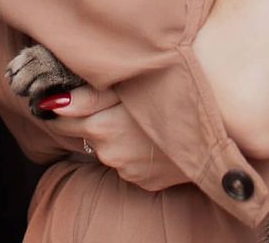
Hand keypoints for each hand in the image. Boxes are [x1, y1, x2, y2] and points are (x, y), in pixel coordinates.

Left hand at [38, 85, 186, 189]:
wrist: (215, 132)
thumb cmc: (174, 97)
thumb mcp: (132, 88)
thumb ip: (90, 96)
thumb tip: (53, 103)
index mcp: (102, 127)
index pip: (64, 118)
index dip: (61, 105)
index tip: (59, 94)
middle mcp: (109, 153)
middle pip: (87, 131)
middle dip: (92, 115)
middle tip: (112, 97)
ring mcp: (127, 170)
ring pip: (108, 145)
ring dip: (113, 131)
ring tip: (136, 114)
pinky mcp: (143, 180)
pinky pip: (128, 160)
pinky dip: (132, 146)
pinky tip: (149, 133)